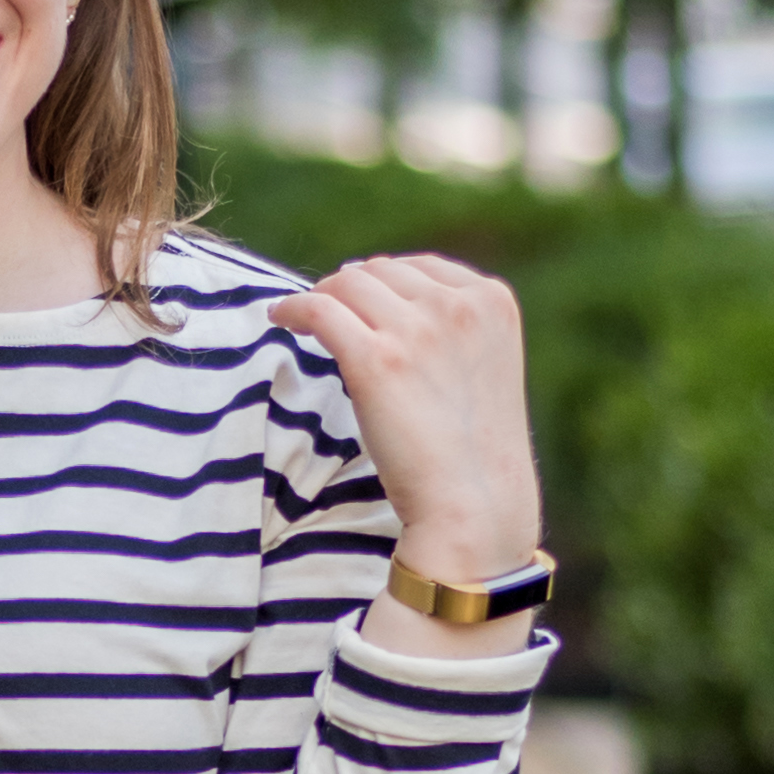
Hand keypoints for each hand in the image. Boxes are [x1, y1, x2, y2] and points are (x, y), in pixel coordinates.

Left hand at [277, 255, 543, 586]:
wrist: (474, 506)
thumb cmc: (472, 451)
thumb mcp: (483, 368)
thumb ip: (452, 330)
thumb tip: (384, 298)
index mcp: (492, 301)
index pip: (421, 267)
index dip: (384, 282)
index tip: (362, 303)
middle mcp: (458, 306)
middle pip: (381, 271)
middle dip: (351, 290)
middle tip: (329, 313)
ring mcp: (418, 330)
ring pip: (347, 284)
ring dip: (321, 297)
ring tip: (304, 318)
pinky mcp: (376, 361)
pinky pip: (319, 309)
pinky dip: (293, 308)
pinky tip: (280, 319)